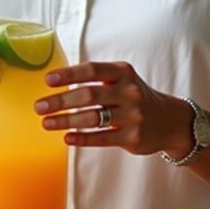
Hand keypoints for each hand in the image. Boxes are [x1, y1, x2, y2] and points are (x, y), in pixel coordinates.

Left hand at [33, 61, 192, 155]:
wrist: (171, 121)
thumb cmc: (136, 97)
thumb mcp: (123, 80)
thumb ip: (97, 79)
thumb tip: (58, 85)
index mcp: (123, 73)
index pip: (92, 70)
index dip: (69, 74)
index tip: (48, 80)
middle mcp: (129, 92)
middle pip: (89, 95)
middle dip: (61, 101)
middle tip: (39, 107)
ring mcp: (133, 115)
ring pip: (93, 118)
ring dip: (66, 121)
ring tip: (46, 123)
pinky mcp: (133, 137)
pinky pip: (102, 138)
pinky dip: (82, 138)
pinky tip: (66, 138)